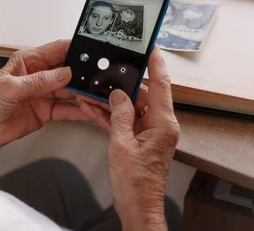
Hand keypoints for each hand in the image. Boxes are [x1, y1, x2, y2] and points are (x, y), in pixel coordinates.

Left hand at [0, 40, 108, 168]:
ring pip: (70, 90)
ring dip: (84, 93)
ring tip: (97, 95)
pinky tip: (89, 110)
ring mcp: (43, 94)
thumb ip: (39, 81)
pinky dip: (80, 110)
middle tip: (98, 78)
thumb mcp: (10, 88)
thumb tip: (63, 73)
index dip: (75, 49)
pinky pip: (67, 109)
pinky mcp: (46, 112)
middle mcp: (38, 76)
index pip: (57, 50)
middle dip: (83, 73)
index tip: (91, 52)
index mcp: (28, 61)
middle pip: (68, 70)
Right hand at [107, 46, 178, 230]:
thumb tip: (118, 96)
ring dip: (111, 102)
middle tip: (105, 74)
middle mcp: (159, 125)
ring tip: (91, 93)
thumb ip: (120, 116)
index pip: (161, 85)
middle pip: (141, 95)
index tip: (151, 47)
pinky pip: (124, 121)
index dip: (156, 64)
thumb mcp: (122, 144)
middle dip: (121, 85)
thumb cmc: (136, 183)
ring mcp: (149, 133)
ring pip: (129, 107)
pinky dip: (110, 116)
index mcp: (162, 123)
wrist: (137, 206)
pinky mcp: (138, 140)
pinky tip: (94, 109)